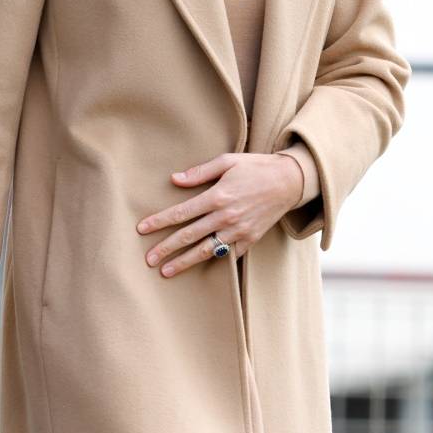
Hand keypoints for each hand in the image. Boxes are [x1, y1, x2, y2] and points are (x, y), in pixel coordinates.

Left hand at [137, 151, 304, 276]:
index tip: (142, 229)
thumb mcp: (228, 161)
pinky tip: (198, 269)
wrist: (290, 181)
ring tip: (166, 271)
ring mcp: (239, 231)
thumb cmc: (256, 168)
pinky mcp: (250, 239)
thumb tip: (174, 179)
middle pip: (188, 236)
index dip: (159, 222)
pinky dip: (213, 262)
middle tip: (148, 259)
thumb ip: (200, 172)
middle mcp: (226, 216)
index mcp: (217, 196)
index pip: (181, 212)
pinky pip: (228, 255)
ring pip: (206, 250)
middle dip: (166, 248)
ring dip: (184, 262)